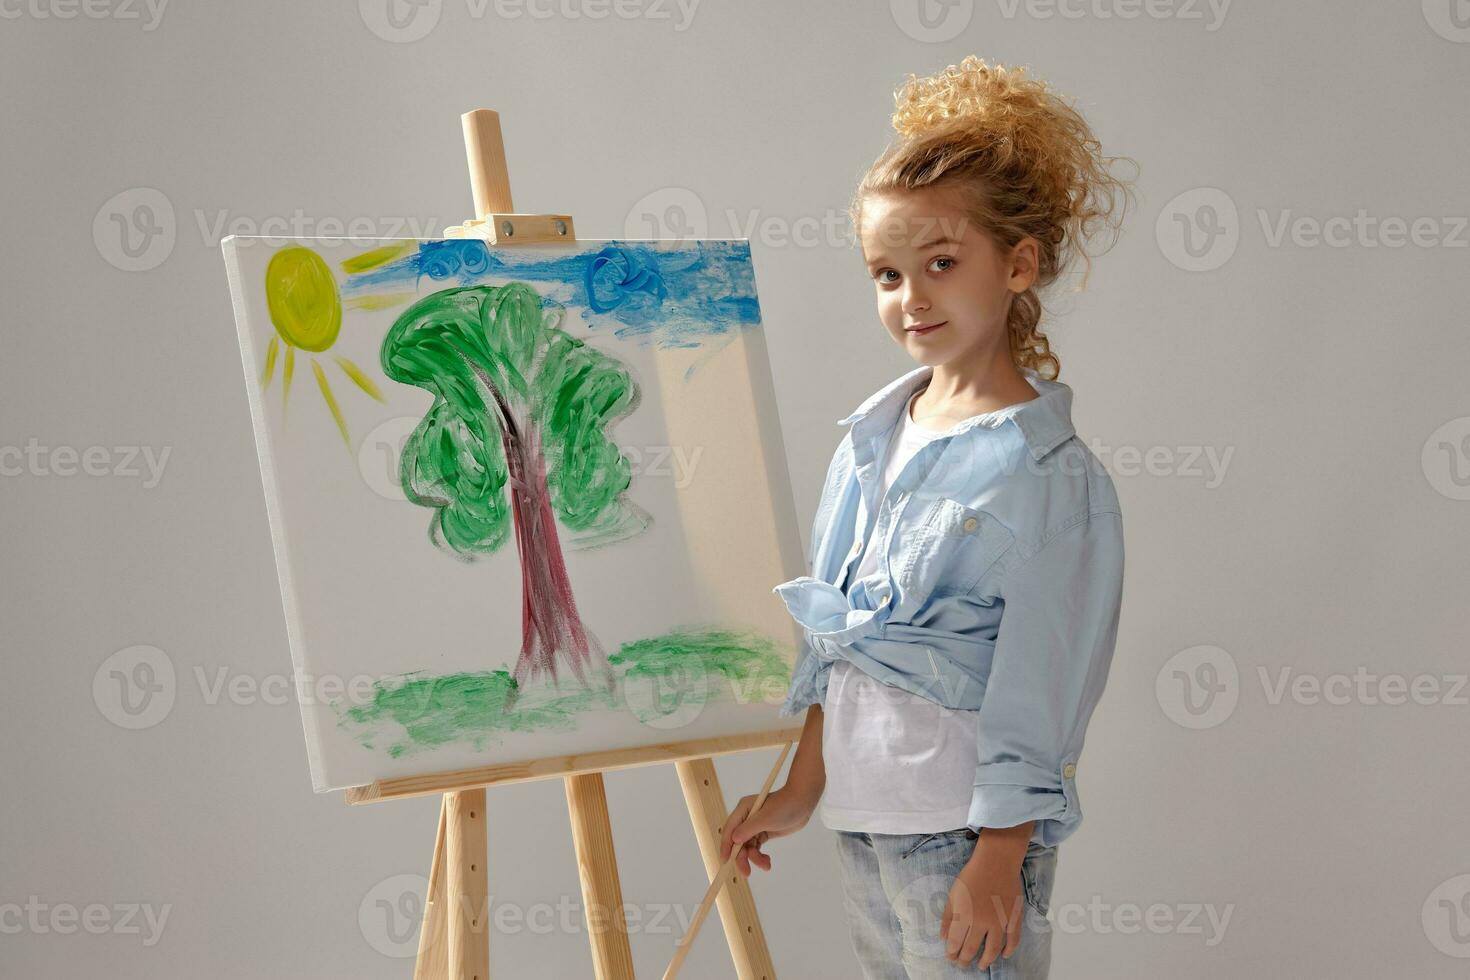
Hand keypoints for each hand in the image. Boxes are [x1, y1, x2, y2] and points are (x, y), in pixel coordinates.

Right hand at [718, 786, 817, 876]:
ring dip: (754, 858)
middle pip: (738, 842)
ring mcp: (755, 826)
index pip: (729, 830)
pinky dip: (760, 856)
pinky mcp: (764, 832)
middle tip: (747, 873)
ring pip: (748, 847)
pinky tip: (767, 861)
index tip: (725, 861)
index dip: (726, 846)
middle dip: (742, 857)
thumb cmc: (784, 806)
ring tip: (766, 865)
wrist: (802, 803)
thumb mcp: (766, 819)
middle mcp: (746, 819)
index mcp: (743, 810)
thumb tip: (734, 840)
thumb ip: (748, 829)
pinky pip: (757, 848)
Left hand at [940, 838, 1027, 970]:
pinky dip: (1009, 950)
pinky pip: (1013, 939)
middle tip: (962, 965)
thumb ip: (947, 917)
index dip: (951, 953)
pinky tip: (1003, 955)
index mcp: (964, 916)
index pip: (955, 942)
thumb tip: (943, 938)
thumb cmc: (971, 875)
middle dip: (965, 959)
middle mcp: (982, 922)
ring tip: (980, 966)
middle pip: (972, 948)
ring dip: (985, 960)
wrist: (996, 861)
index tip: (950, 958)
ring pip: (993, 949)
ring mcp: (1000, 921)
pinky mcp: (1014, 918)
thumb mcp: (953, 894)